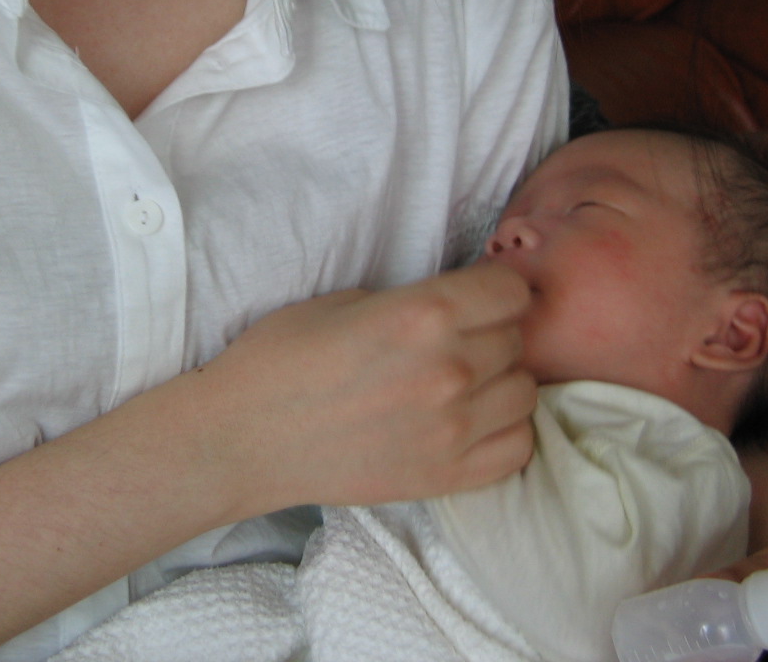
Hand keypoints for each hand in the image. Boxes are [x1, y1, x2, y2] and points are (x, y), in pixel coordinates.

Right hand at [185, 262, 538, 516]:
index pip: (511, 291)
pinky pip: (517, 447)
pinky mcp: (445, 477)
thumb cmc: (280, 358)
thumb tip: (458, 308)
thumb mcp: (346, 300)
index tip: (478, 298)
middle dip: (493, 334)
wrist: (242, 437)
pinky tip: (471, 423)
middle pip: (517, 340)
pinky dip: (504, 432)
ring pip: (524, 392)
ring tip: (464, 384)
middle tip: (457, 342)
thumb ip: (413, 302)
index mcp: (422, 313)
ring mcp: (452, 428)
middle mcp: (448, 368)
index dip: (496, 290)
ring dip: (500, 383)